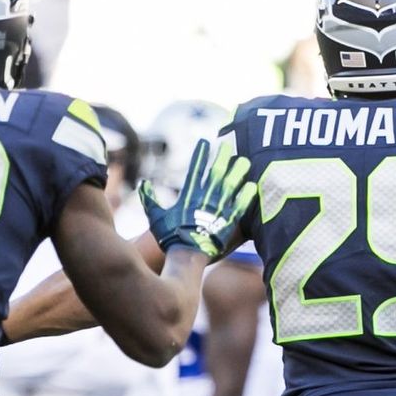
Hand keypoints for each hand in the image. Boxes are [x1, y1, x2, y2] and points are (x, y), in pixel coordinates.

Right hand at [140, 139, 256, 257]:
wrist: (186, 254)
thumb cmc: (170, 237)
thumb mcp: (155, 217)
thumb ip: (149, 199)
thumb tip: (143, 184)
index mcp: (189, 195)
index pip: (195, 169)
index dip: (200, 154)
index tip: (204, 142)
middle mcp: (205, 198)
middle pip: (216, 172)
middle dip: (222, 157)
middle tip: (227, 145)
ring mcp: (218, 209)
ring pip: (231, 186)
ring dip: (238, 172)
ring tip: (245, 161)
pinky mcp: (228, 221)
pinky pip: (240, 206)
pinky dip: (246, 196)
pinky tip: (252, 186)